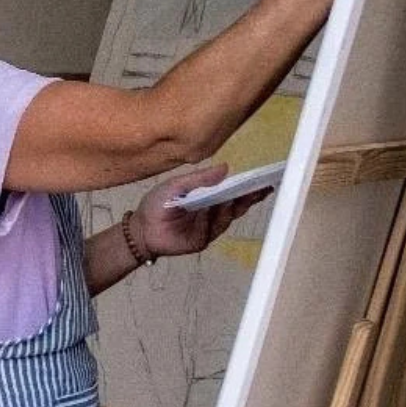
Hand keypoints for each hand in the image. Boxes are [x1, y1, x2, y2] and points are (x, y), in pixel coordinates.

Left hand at [131, 166, 268, 261]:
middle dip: (251, 196)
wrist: (141, 229)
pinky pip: (215, 228)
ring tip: (242, 195)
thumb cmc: (157, 204)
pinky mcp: (203, 239)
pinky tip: (218, 208)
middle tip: (264, 188)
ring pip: (229, 216)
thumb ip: (199, 179)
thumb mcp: (175, 186)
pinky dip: (218, 218)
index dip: (249, 186)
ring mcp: (210, 226)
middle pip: (237, 204)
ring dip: (235, 205)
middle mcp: (213, 212)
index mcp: (208, 197)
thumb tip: (226, 168)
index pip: (233, 191)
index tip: (264, 180)